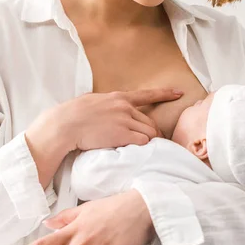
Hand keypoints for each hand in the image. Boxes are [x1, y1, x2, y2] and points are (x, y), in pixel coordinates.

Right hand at [25, 88, 181, 188]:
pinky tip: (138, 152)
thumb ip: (105, 104)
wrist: (65, 124)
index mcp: (118, 97)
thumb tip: (106, 106)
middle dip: (154, 133)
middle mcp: (124, 107)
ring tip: (145, 150)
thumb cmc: (73, 115)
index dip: (165, 94)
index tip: (179, 92)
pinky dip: (143, 147)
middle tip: (154, 144)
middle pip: (150, 121)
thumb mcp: (92, 101)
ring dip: (150, 142)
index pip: (147, 94)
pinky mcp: (123, 134)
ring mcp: (124, 120)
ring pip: (149, 132)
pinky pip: (143, 141)